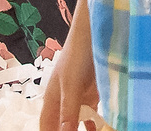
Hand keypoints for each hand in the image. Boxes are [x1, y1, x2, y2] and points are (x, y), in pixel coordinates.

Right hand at [38, 14, 99, 130]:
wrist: (97, 31)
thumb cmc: (77, 54)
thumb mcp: (70, 85)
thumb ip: (67, 111)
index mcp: (52, 98)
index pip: (47, 125)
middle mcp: (65, 99)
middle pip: (63, 125)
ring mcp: (81, 96)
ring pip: (80, 121)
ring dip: (85, 129)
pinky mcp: (96, 92)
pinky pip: (95, 113)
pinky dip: (98, 122)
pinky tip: (103, 127)